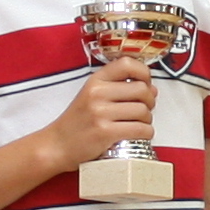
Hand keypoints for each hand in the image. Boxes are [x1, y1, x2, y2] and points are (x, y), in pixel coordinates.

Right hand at [40, 57, 154, 168]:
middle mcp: (97, 93)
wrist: (57, 145)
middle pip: (141, 89)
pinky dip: (146, 133)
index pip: (126, 63)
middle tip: (145, 108)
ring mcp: (100, 113)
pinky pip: (140, 129)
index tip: (146, 83)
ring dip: (147, 119)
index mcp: (95, 81)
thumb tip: (152, 89)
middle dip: (150, 101)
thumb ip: (118, 89)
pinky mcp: (105, 132)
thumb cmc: (77, 122)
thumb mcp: (92, 96)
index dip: (144, 72)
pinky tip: (140, 134)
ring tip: (139, 124)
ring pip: (143, 111)